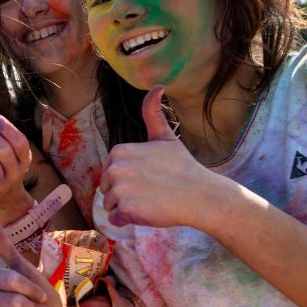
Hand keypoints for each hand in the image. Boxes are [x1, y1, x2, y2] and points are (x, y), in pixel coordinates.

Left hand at [99, 86, 227, 228]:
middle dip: (124, 194)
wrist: (200, 194)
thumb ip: (153, 113)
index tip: (148, 176)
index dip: (127, 177)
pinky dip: (127, 221)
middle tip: (150, 190)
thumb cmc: (183, 167)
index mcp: (119, 151)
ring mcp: (119, 189)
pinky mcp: (125, 210)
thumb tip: (157, 85)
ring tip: (150, 201)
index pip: (110, 171)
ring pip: (110, 205)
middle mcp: (115, 168)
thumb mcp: (165, 137)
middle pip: (106, 189)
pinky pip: (114, 220)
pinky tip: (147, 212)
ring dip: (126, 208)